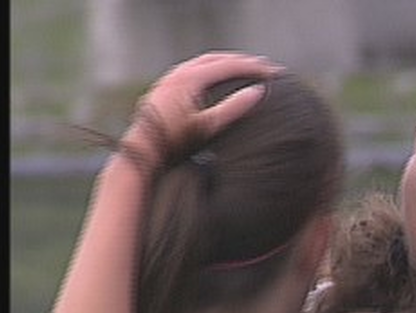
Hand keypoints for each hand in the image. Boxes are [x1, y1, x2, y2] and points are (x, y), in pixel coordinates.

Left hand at [120, 51, 280, 171]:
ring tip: (244, 68)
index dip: (252, 67)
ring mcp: (169, 79)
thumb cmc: (174, 141)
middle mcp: (178, 74)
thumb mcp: (209, 126)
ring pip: (202, 63)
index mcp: (189, 78)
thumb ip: (234, 108)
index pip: (228, 65)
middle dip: (241, 61)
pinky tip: (216, 79)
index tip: (272, 71)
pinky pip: (192, 70)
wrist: (143, 151)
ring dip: (225, 63)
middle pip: (215, 59)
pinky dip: (210, 70)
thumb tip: (257, 92)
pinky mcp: (164, 89)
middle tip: (262, 65)